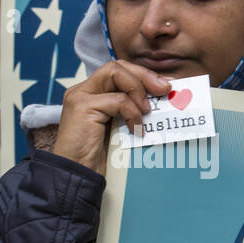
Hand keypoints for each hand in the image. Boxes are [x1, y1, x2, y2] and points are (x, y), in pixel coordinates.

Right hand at [53, 60, 170, 176]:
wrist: (76, 176)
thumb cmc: (98, 157)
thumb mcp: (119, 127)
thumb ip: (130, 110)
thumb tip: (161, 98)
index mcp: (91, 93)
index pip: (119, 72)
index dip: (144, 75)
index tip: (167, 86)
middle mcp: (83, 90)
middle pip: (117, 66)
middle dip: (145, 75)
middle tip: (166, 89)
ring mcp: (80, 96)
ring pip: (115, 72)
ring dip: (138, 89)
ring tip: (147, 111)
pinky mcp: (82, 106)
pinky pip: (118, 99)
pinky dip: (132, 113)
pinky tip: (136, 129)